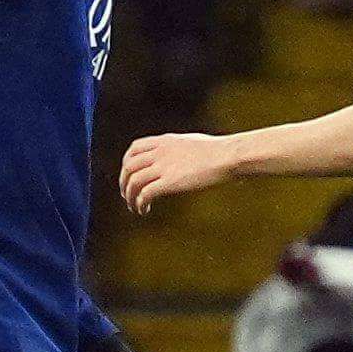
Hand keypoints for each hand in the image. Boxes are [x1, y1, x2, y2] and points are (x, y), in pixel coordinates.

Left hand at [119, 129, 240, 210]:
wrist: (228, 156)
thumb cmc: (218, 151)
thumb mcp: (192, 143)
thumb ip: (179, 148)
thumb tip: (180, 155)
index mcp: (165, 141)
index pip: (134, 148)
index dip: (126, 163)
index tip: (129, 175)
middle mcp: (160, 152)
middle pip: (129, 167)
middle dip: (124, 183)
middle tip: (127, 196)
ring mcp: (164, 166)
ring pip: (134, 182)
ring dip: (130, 197)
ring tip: (135, 207)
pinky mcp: (170, 182)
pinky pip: (145, 194)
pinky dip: (140, 203)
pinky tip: (144, 210)